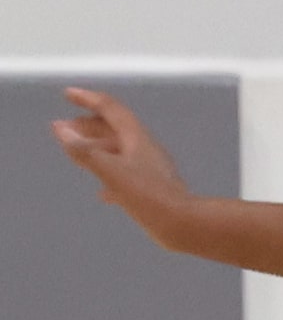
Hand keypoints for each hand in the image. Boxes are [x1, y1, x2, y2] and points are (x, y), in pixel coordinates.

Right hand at [50, 88, 193, 245]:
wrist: (185, 225)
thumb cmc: (149, 197)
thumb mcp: (111, 171)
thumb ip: (85, 151)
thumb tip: (60, 129)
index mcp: (136, 137)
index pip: (110, 108)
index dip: (88, 99)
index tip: (68, 94)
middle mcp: (145, 149)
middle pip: (114, 129)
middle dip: (89, 126)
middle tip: (66, 128)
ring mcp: (151, 170)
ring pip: (120, 153)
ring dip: (98, 151)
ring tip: (77, 156)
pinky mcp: (154, 190)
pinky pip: (128, 178)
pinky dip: (111, 178)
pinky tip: (103, 194)